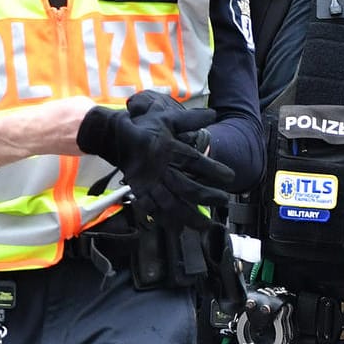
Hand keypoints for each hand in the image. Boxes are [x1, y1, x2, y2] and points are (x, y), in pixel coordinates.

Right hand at [78, 105, 232, 228]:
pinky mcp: (138, 191)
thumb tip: (213, 113)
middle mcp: (160, 169)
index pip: (195, 162)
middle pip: (186, 187)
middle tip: (223, 201)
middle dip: (206, 196)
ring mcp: (149, 182)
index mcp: (168, 150)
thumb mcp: (168, 119)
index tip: (230, 177)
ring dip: (188, 216)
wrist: (113, 135)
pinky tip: (176, 229)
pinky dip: (164, 220)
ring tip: (205, 226)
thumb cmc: (144, 127)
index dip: (213, 170)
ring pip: (171, 203)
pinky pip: (152, 209)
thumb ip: (191, 119)